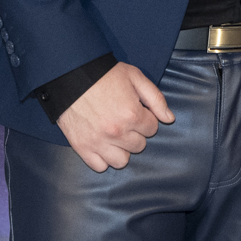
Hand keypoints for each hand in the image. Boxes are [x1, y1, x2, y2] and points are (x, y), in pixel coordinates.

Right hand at [55, 61, 174, 171]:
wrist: (70, 74)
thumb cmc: (104, 74)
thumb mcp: (135, 77)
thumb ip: (156, 99)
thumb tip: (169, 119)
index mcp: (132, 114)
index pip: (152, 129)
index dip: (146, 119)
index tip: (136, 111)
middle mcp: (116, 132)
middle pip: (139, 146)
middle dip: (135, 133)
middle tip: (124, 120)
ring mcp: (98, 142)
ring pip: (121, 161)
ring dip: (121, 149)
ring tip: (115, 135)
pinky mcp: (82, 147)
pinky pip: (100, 166)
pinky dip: (103, 158)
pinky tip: (102, 144)